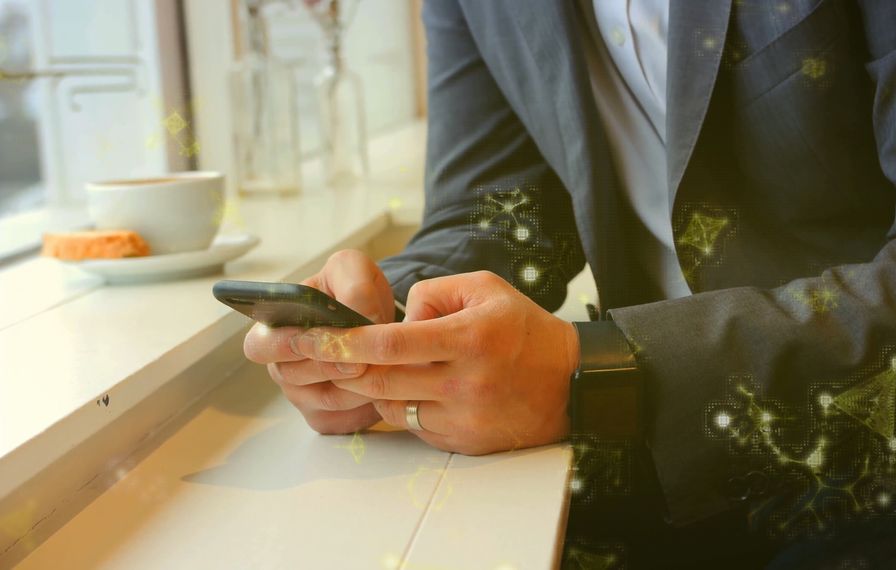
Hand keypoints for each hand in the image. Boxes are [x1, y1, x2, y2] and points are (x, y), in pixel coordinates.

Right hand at [242, 249, 396, 433]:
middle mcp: (283, 365)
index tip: (317, 337)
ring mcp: (303, 394)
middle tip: (360, 358)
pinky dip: (368, 404)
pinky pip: (345, 419)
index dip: (284, 345)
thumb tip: (360, 317)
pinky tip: (385, 386)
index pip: (258, 346)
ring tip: (383, 365)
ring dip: (358, 384)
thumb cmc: (354, 292)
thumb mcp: (354, 270)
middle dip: (330, 366)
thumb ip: (353, 286)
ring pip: (327, 399)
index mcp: (275, 327)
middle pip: (293, 377)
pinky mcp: (328, 417)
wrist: (379, 318)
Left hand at [292, 271, 579, 454]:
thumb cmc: (524, 331)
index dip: (344, 342)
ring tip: (375, 368)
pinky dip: (402, 406)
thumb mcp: (486, 288)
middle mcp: (463, 382)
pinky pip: (413, 425)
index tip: (313, 337)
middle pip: (379, 381)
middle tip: (318, 354)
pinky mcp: (462, 440)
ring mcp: (462, 417)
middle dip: (341, 368)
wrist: (570, 383)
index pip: (389, 343)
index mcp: (468, 338)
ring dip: (373, 387)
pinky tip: (414, 389)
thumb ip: (433, 292)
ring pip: (391, 406)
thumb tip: (396, 317)